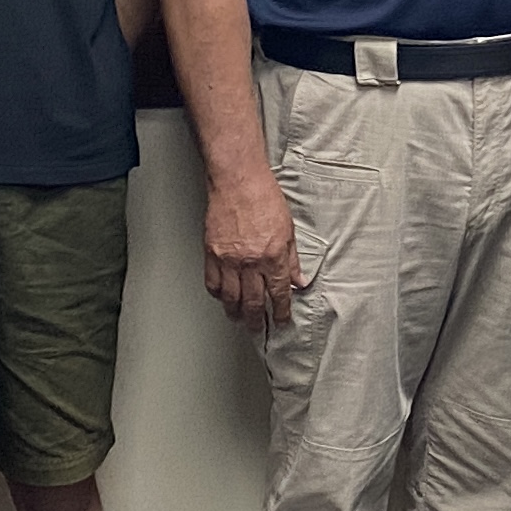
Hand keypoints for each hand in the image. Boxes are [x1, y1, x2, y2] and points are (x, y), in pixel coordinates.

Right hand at [202, 167, 305, 336]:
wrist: (237, 181)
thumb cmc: (263, 197)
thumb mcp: (289, 229)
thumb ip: (292, 259)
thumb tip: (298, 280)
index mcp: (273, 257)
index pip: (278, 294)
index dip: (280, 312)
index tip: (281, 321)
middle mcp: (251, 262)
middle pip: (252, 302)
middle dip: (256, 320)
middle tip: (257, 329)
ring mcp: (229, 260)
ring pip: (231, 298)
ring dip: (235, 312)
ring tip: (238, 319)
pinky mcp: (212, 253)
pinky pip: (212, 283)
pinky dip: (217, 294)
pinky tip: (222, 297)